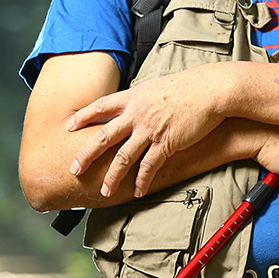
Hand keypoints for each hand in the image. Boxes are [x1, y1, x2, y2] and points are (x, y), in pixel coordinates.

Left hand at [67, 65, 225, 197]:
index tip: (69, 126)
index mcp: (134, 97)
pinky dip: (142, 180)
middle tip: (74, 168)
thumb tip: (138, 102)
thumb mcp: (158, 86)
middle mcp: (137, 113)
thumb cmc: (190, 86)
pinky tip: (137, 190)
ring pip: (123, 157)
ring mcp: (150, 129)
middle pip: (103, 136)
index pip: (101, 106)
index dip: (83, 116)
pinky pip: (149, 166)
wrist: (210, 89)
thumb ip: (144, 98)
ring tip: (104, 191)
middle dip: (86, 154)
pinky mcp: (166, 142)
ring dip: (112, 177)